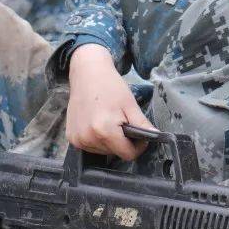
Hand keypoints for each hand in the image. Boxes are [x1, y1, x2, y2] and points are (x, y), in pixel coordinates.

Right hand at [66, 44, 154, 160]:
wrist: (87, 73)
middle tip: (121, 122)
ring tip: (108, 121)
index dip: (137, 147)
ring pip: (103, 151)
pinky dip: (98, 139)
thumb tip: (156, 137)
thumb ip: (142, 125)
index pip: (127, 154)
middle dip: (122, 142)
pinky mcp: (71, 138)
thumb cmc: (109, 86)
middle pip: (115, 153)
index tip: (139, 135)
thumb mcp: (130, 105)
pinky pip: (91, 147)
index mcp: (104, 130)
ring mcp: (78, 139)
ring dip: (110, 141)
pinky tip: (97, 123)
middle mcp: (88, 138)